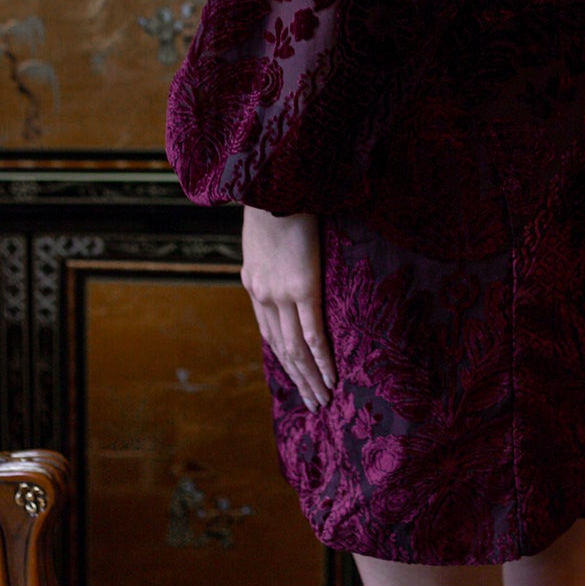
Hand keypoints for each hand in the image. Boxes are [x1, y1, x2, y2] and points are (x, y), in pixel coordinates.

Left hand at [240, 207, 336, 412]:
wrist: (273, 183)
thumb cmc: (273, 198)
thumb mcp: (263, 232)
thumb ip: (270, 253)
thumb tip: (284, 256)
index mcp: (254, 283)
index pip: (269, 331)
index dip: (283, 357)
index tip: (295, 376)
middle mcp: (263, 295)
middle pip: (280, 349)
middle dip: (297, 378)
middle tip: (313, 402)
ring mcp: (281, 294)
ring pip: (295, 348)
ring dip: (310, 377)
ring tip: (324, 398)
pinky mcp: (302, 287)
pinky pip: (312, 332)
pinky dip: (321, 358)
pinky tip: (331, 376)